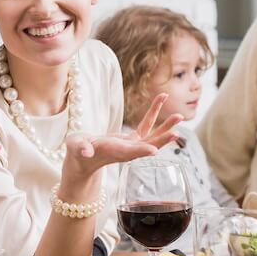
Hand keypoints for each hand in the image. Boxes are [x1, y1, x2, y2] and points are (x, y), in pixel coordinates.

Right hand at [62, 93, 182, 179]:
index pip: (129, 153)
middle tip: (176, 133)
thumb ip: (81, 149)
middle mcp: (127, 151)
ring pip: (152, 135)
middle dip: (161, 140)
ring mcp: (132, 145)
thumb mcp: (76, 149)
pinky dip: (154, 112)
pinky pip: (147, 124)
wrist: (83, 158)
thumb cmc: (77, 152)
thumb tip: (85, 151)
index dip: (141, 151)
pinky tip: (162, 98)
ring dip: (165, 126)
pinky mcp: (132, 139)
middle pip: (147, 146)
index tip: (153, 150)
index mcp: (113, 153)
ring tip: (180, 115)